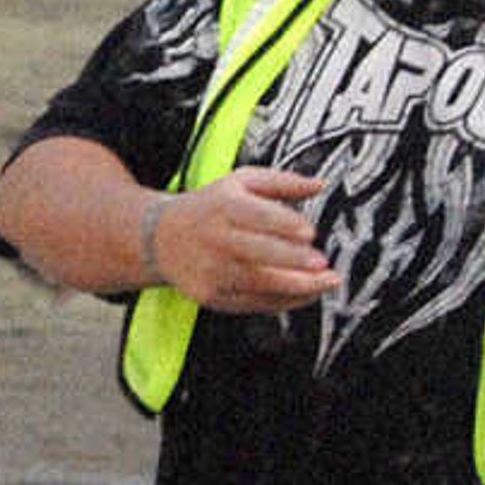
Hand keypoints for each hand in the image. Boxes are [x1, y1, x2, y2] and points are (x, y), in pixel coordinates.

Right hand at [151, 169, 339, 314]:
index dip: (286, 225)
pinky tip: (306, 294)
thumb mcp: (241, 183)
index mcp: (223, 207)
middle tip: (323, 264)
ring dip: (297, 286)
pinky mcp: (212, 296)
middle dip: (294, 260)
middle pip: (259, 253)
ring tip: (325, 282)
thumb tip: (320, 185)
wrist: (160, 239)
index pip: (257, 216)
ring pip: (259, 283)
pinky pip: (253, 302)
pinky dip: (283, 301)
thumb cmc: (210, 208)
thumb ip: (282, 182)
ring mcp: (211, 271)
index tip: (311, 233)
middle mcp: (214, 240)